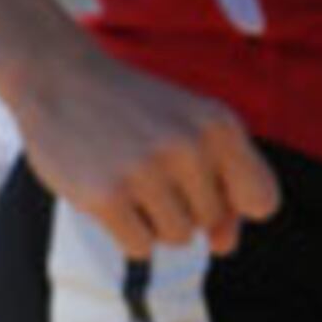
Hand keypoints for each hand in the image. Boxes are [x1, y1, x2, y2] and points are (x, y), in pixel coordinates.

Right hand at [12, 47, 279, 257]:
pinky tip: (107, 191)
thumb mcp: (189, 127)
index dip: (235, 202)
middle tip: (146, 160)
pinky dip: (124, 230)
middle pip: (211, 221)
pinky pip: (140, 248)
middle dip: (183, 203)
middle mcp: (187, 145)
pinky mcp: (105, 195)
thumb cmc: (132, 108)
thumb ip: (223, 183)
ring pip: (177, 238)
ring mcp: (145, 171)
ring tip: (126, 174)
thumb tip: (225, 246)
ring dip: (152, 218)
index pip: (263, 201)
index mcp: (219, 124)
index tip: (205, 181)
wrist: (58, 74)